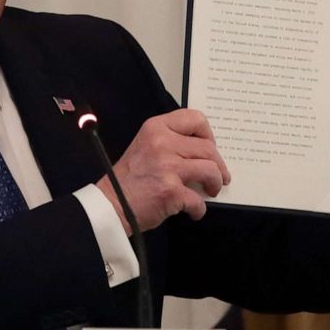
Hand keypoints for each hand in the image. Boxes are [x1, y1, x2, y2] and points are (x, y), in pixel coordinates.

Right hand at [97, 108, 230, 234]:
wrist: (110, 204)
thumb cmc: (128, 179)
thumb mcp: (144, 145)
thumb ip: (170, 142)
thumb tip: (201, 151)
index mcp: (156, 128)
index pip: (195, 118)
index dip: (208, 134)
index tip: (210, 147)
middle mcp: (162, 142)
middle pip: (208, 148)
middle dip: (219, 165)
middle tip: (219, 176)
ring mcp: (167, 166)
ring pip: (210, 170)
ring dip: (215, 183)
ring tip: (210, 190)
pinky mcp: (171, 191)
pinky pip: (198, 200)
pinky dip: (199, 209)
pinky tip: (193, 211)